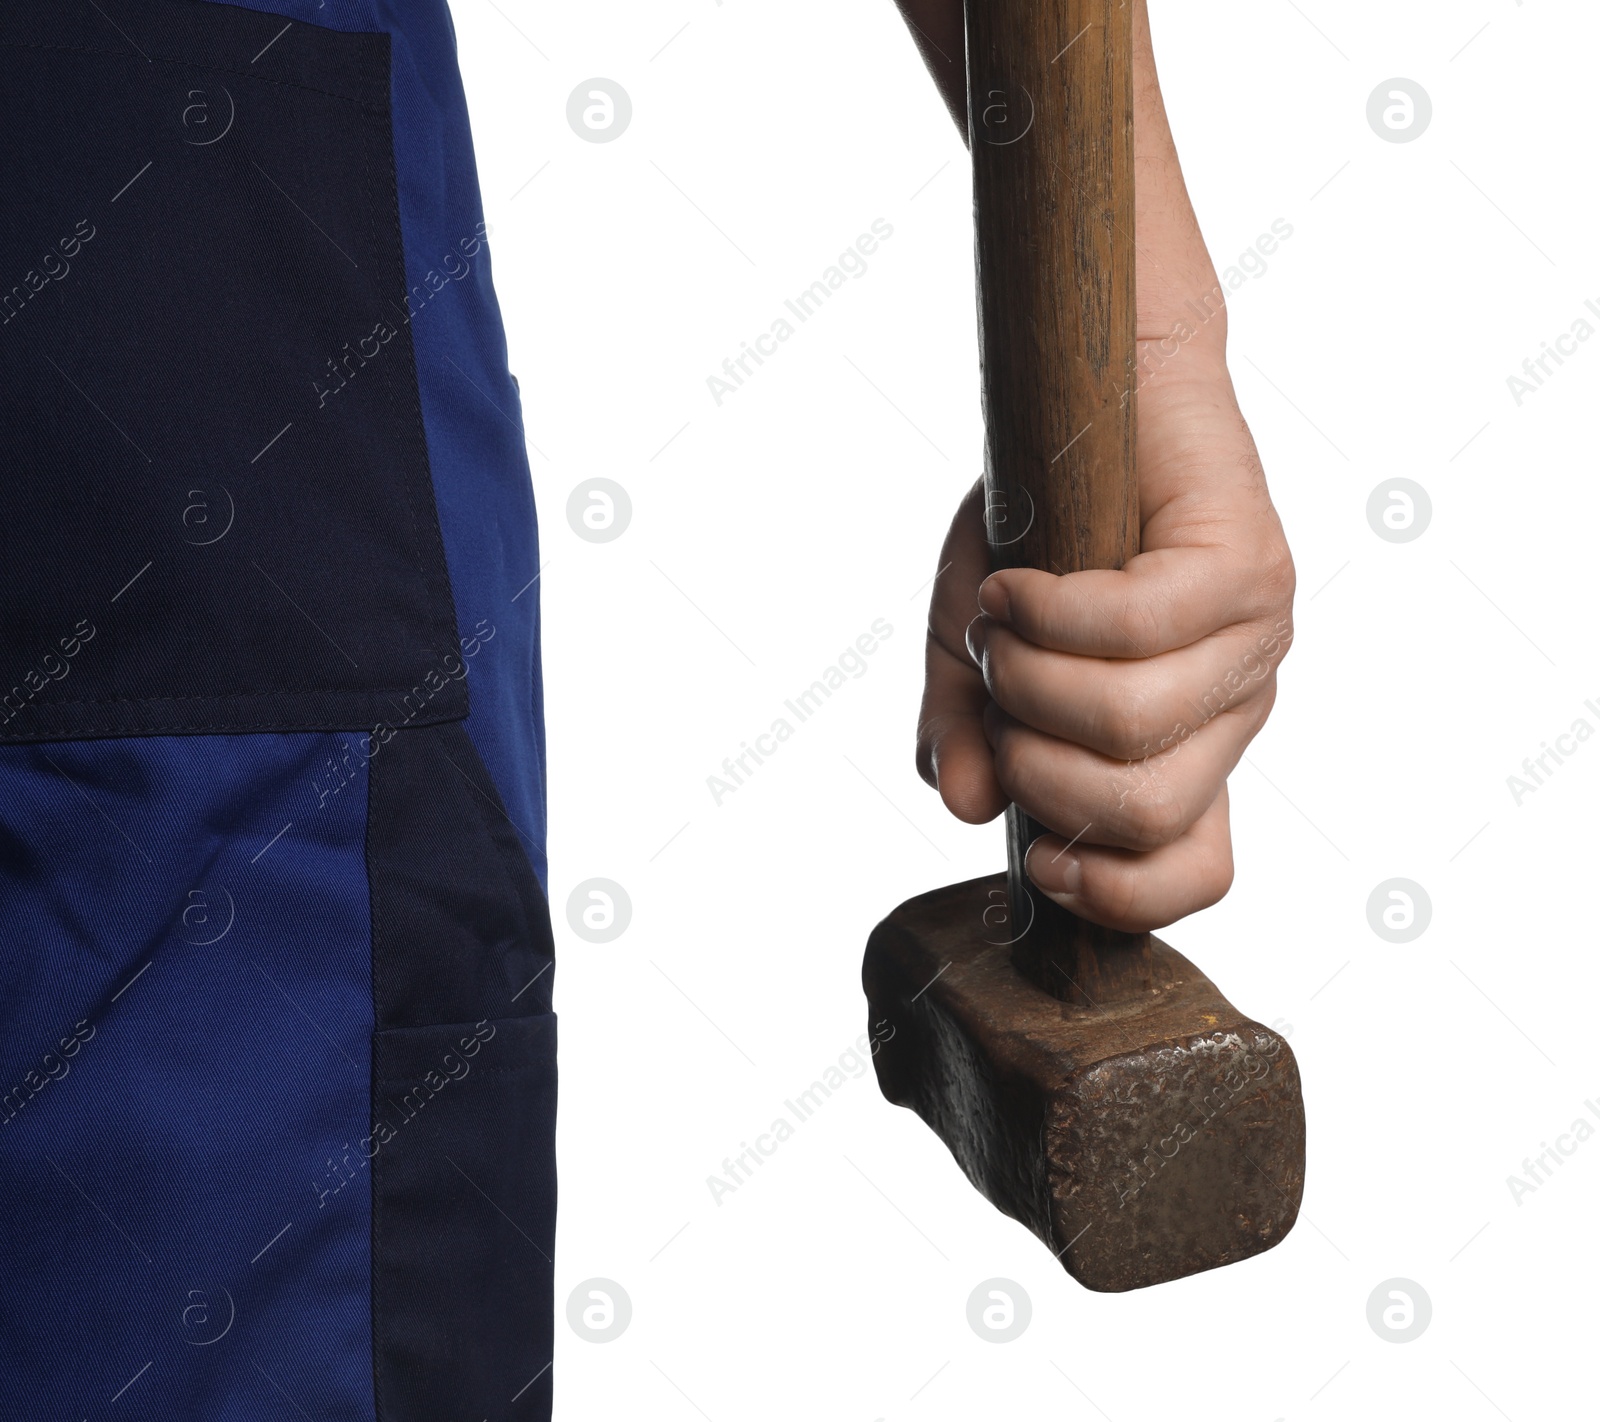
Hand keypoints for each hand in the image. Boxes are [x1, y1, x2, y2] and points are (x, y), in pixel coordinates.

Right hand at [912, 0, 1294, 932]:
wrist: (1096, 383)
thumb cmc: (1043, 519)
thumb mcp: (979, 646)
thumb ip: (969, 730)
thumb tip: (970, 807)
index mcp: (1186, 746)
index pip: (1196, 872)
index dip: (1113, 895)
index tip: (1038, 854)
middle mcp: (1234, 707)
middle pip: (1144, 813)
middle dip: (1036, 765)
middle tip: (1004, 692)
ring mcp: (1253, 639)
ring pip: (1132, 726)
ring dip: (1029, 680)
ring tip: (1006, 625)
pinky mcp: (1247, 562)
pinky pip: (1133, 627)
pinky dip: (1044, 612)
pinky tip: (1014, 585)